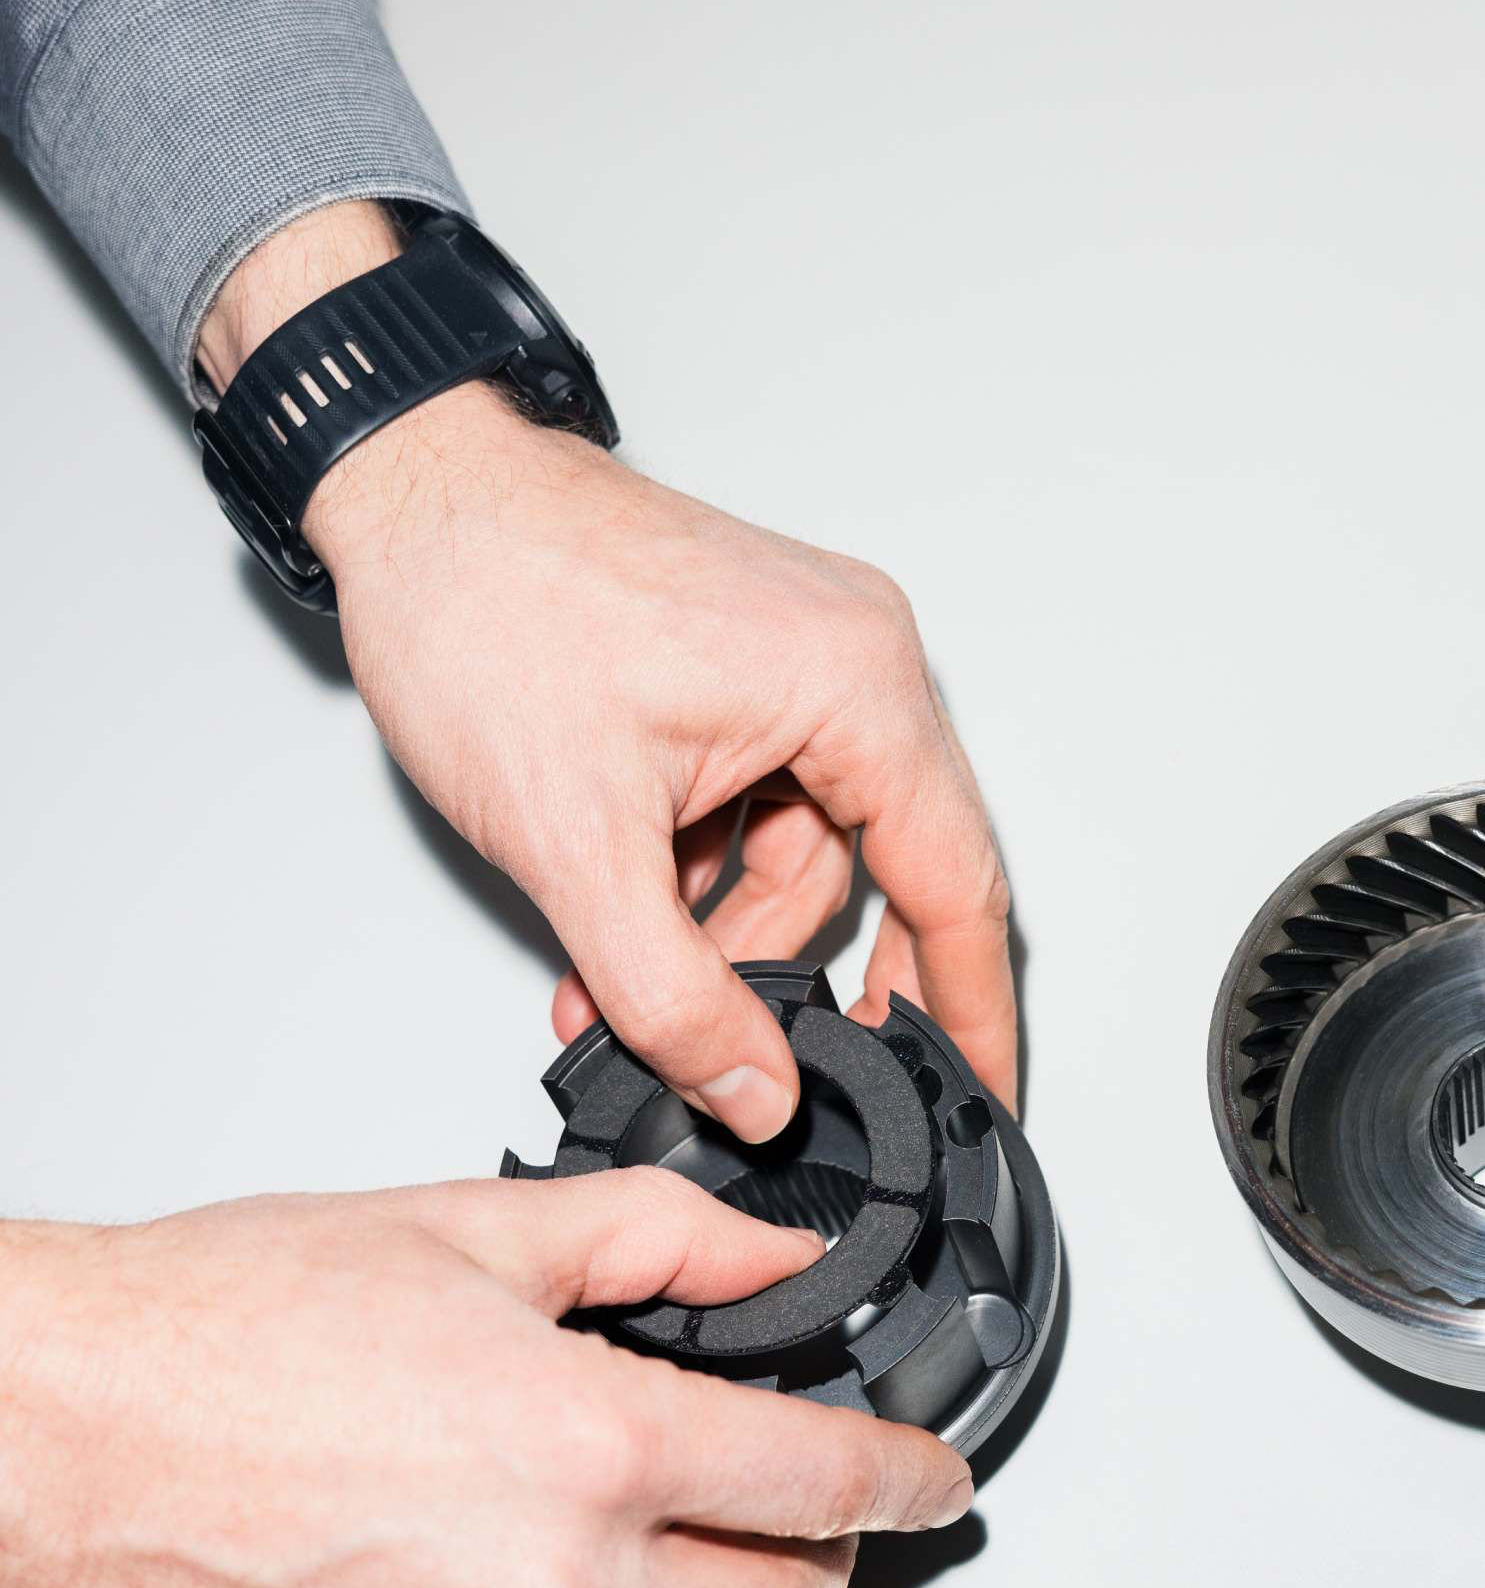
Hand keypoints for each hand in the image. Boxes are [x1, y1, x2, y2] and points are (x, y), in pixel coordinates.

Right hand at [0, 1176, 969, 1587]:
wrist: (54, 1435)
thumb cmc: (222, 1331)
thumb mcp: (470, 1232)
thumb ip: (656, 1242)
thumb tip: (766, 1261)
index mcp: (595, 1451)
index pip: (828, 1490)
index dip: (910, 1484)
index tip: (934, 1486)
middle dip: (810, 1565)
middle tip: (788, 1512)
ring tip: (586, 1521)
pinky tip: (477, 1572)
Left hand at [199, 207, 1016, 1143]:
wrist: (404, 493)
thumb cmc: (483, 605)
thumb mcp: (579, 844)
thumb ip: (672, 996)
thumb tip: (754, 1092)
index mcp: (854, 683)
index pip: (955, 885)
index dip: (968, 1011)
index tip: (978, 1094)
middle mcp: (851, 658)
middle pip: (885, 870)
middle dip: (802, 978)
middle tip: (777, 1071)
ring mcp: (800, 658)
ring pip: (805, 851)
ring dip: (724, 936)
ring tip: (620, 988)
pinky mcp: (745, 666)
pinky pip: (760, 805)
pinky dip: (699, 876)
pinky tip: (623, 916)